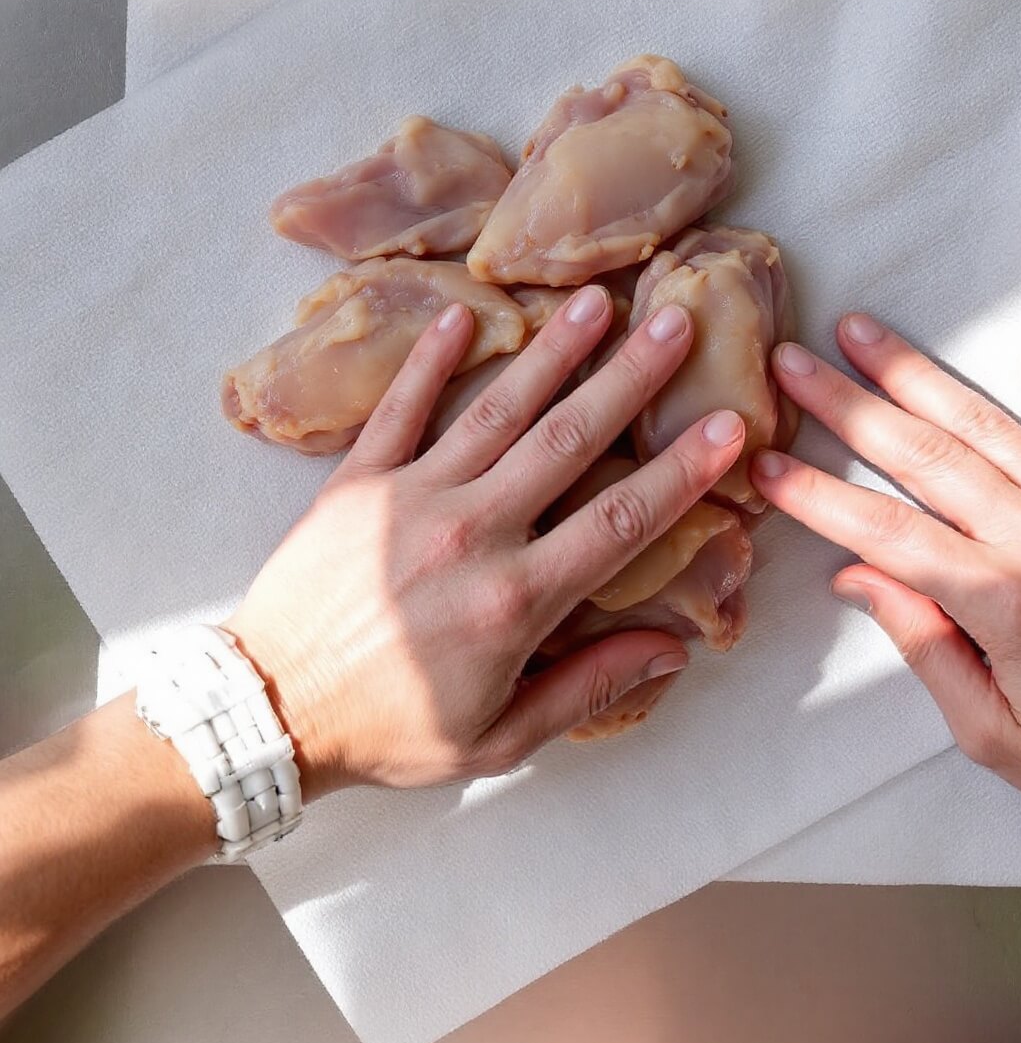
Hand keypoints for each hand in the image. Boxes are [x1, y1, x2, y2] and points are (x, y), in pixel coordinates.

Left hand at [225, 285, 744, 796]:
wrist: (271, 711)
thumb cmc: (390, 732)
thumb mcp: (498, 739)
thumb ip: (587, 689)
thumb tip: (672, 649)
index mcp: (515, 601)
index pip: (620, 522)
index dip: (682, 473)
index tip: (728, 427)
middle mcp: (472, 533)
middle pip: (569, 440)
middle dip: (629, 379)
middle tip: (674, 324)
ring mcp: (411, 497)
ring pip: (497, 409)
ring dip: (553, 352)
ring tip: (597, 303)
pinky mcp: (356, 480)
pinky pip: (400, 407)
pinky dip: (431, 359)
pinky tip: (464, 313)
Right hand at [751, 316, 1020, 809]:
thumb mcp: (994, 733)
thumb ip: (927, 647)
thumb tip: (857, 580)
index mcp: (1004, 600)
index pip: (886, 532)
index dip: (818, 496)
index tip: (767, 464)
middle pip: (926, 457)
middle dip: (850, 405)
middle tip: (794, 362)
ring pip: (990, 430)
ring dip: (919, 378)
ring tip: (864, 334)